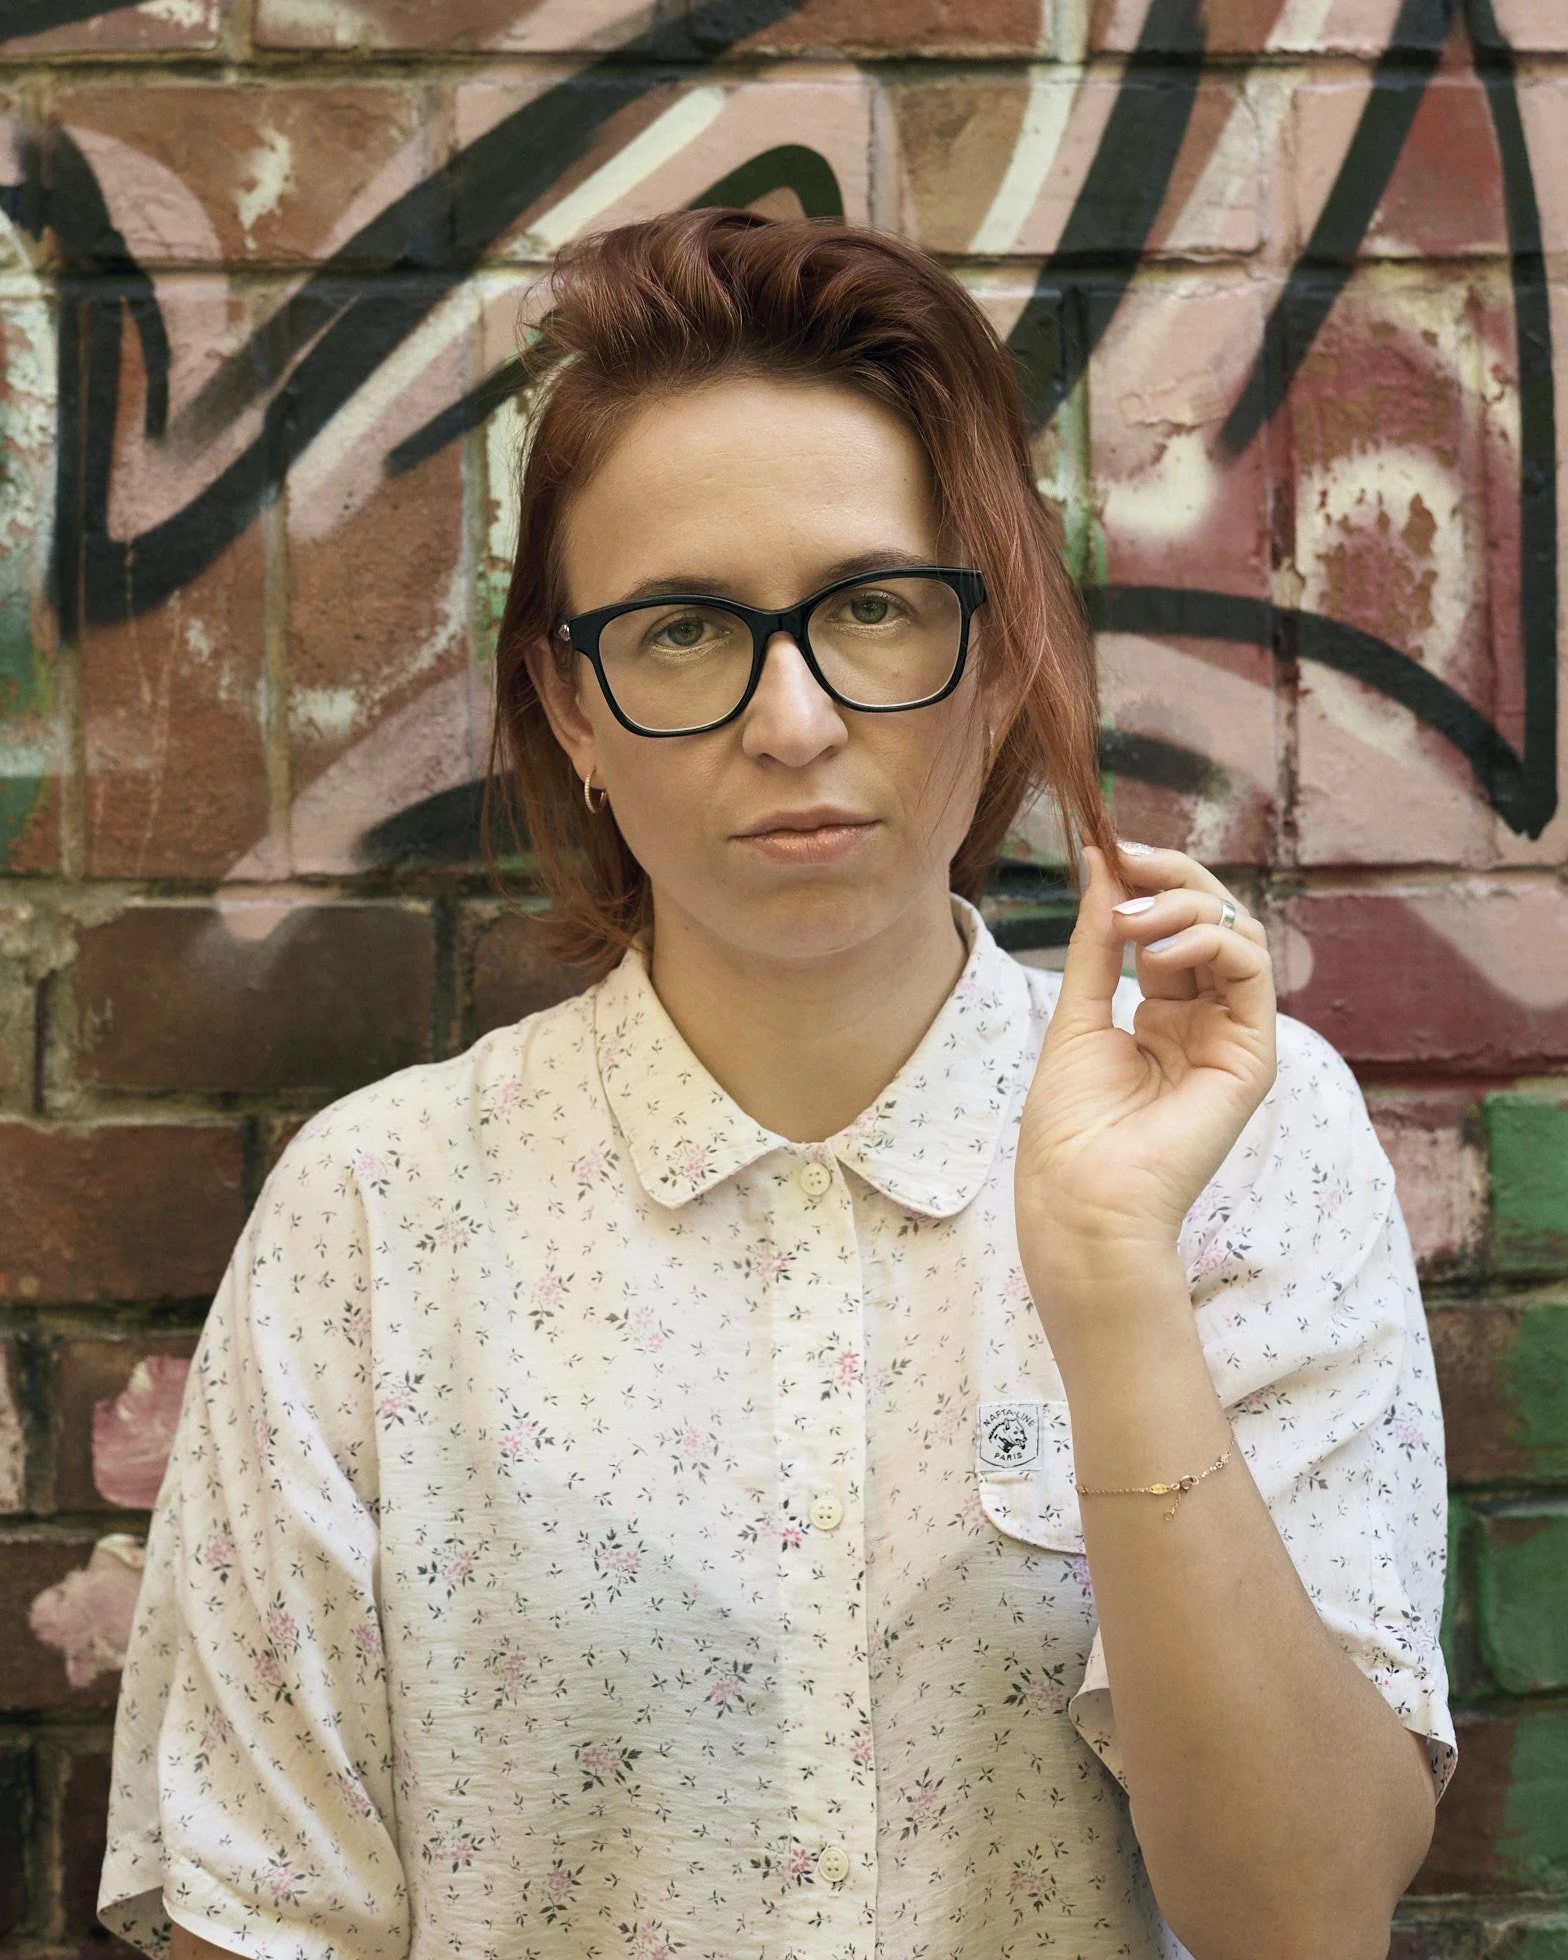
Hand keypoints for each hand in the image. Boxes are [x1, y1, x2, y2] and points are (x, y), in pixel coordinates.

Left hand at [1014, 842, 1276, 1318]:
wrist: (1080, 1200)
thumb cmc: (1070, 1128)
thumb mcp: (1078, 1013)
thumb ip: (1097, 940)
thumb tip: (1101, 862)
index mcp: (1164, 1015)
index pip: (1174, 926)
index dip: (1149, 883)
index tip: (1110, 850)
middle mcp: (1205, 1021)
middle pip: (1213, 920)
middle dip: (1172, 880)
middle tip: (1128, 860)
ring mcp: (1232, 1037)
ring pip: (1239, 935)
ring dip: (1186, 907)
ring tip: (1130, 921)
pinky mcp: (1253, 1057)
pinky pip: (1253, 972)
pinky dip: (1211, 941)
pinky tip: (1160, 949)